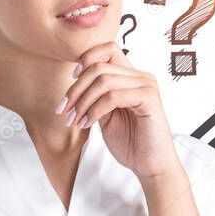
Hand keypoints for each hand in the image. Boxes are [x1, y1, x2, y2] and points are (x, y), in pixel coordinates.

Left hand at [56, 41, 180, 179]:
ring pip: (103, 80)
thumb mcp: (107, 115)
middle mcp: (141, 77)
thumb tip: (76, 80)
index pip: (108, 49)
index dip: (86, 59)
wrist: (150, 166)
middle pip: (99, 66)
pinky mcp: (149, 99)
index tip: (72, 80)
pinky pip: (113, 96)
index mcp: (132, 77)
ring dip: (83, 102)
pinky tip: (87, 123)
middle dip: (76, 89)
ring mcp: (147, 86)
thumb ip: (97, 96)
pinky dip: (94, 110)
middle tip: (64, 110)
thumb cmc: (130, 142)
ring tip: (74, 120)